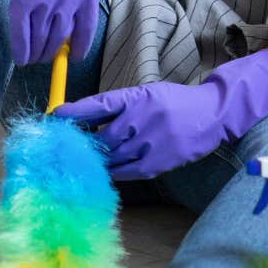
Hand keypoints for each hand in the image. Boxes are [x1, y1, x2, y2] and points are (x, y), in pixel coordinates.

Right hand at [4, 0, 101, 65]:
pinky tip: (20, 57)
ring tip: (32, 58)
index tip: (71, 56)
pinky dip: (21, 48)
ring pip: (41, 40)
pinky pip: (22, 33)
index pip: (86, 31)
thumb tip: (71, 11)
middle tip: (45, 57)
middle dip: (52, 52)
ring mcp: (46, 0)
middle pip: (60, 38)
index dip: (77, 47)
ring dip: (36, 54)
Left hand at [54, 50, 267, 180]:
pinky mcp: (158, 162)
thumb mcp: (147, 95)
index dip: (74, 112)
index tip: (54, 117)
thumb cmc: (175, 104)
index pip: (98, 105)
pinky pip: (126, 172)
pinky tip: (110, 168)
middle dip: (87, 145)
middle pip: (102, 138)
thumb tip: (83, 121)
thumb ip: (118, 107)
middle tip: (74, 149)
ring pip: (112, 158)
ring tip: (91, 160)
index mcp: (137, 98)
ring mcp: (150, 143)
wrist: (213, 114)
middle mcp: (142, 119)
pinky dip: (115, 171)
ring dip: (100, 160)